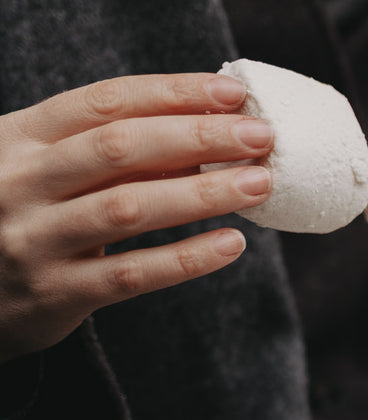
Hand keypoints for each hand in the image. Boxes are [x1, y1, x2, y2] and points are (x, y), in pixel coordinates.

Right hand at [0, 72, 275, 364]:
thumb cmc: (25, 219)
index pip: (105, 101)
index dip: (173, 94)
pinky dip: (187, 258)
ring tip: (258, 185)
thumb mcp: (50, 172)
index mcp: (20, 137)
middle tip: (260, 138)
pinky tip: (231, 244)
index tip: (233, 95)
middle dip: (198, 137)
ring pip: (129, 208)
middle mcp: (22, 182)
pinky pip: (132, 274)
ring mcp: (36, 239)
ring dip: (202, 193)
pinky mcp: (57, 293)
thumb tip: (206, 136)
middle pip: (120, 147)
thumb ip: (113, 156)